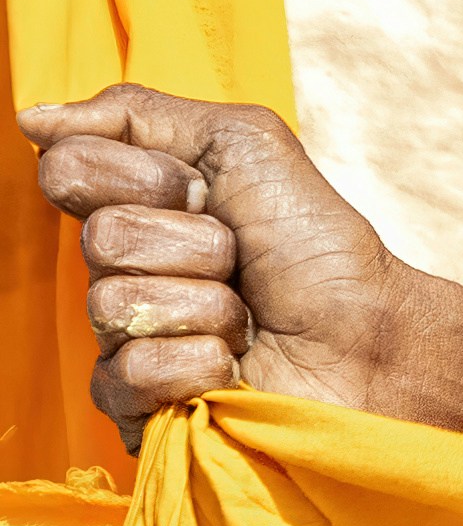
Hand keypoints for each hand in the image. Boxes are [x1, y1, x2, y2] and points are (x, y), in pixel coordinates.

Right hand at [19, 87, 462, 460]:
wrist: (366, 335)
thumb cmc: (313, 241)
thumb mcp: (242, 145)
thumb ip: (138, 116)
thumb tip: (31, 118)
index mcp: (135, 206)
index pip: (68, 172)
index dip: (143, 177)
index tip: (199, 188)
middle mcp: (120, 272)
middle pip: (101, 240)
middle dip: (192, 243)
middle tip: (238, 260)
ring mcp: (124, 342)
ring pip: (116, 305)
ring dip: (206, 304)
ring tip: (246, 318)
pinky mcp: (136, 409)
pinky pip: (130, 373)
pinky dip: (199, 363)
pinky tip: (231, 367)